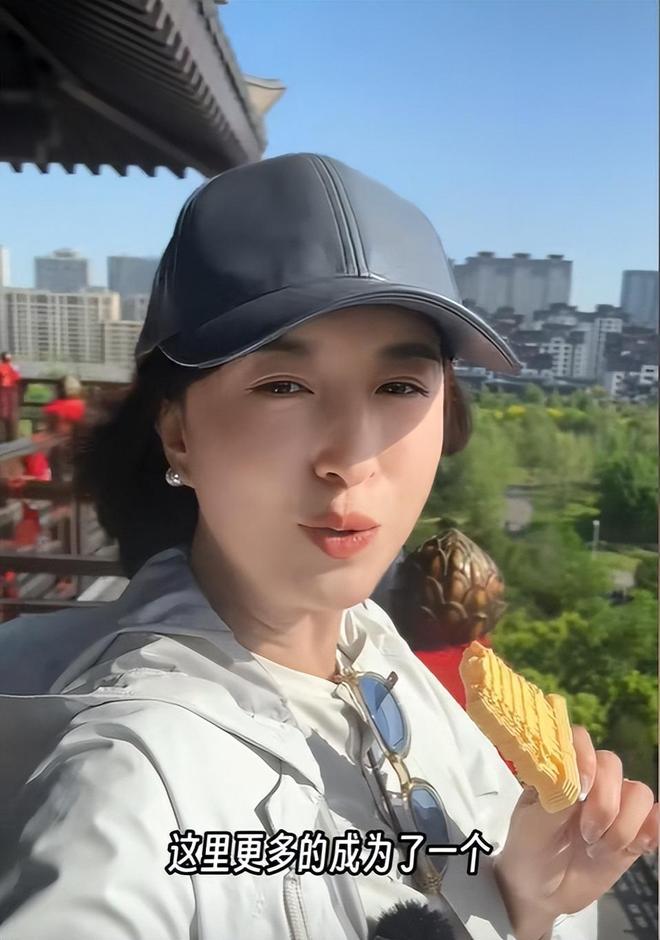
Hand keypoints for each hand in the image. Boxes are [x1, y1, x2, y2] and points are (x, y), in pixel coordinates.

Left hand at [493, 725, 657, 939]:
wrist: (542, 891)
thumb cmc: (529, 848)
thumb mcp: (533, 825)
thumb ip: (555, 800)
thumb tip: (577, 779)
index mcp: (561, 770)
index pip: (580, 740)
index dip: (585, 758)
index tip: (581, 790)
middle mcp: (590, 780)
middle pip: (613, 765)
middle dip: (604, 803)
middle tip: (585, 834)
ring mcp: (614, 805)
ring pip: (639, 792)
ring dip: (622, 826)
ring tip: (598, 849)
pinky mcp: (634, 832)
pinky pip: (657, 818)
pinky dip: (652, 831)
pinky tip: (636, 848)